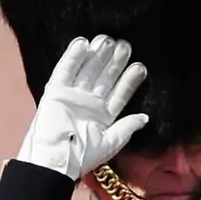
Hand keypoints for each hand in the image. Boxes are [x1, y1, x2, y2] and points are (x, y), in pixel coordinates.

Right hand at [17, 34, 148, 179]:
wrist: (55, 160)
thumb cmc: (82, 156)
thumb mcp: (110, 143)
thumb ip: (126, 128)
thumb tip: (145, 118)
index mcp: (101, 117)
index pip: (119, 94)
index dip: (129, 81)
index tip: (140, 67)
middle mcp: (88, 104)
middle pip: (104, 78)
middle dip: (114, 62)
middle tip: (125, 45)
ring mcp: (72, 96)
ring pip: (87, 71)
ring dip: (97, 55)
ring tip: (108, 39)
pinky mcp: (55, 92)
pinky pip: (65, 70)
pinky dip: (72, 57)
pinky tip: (83, 43)